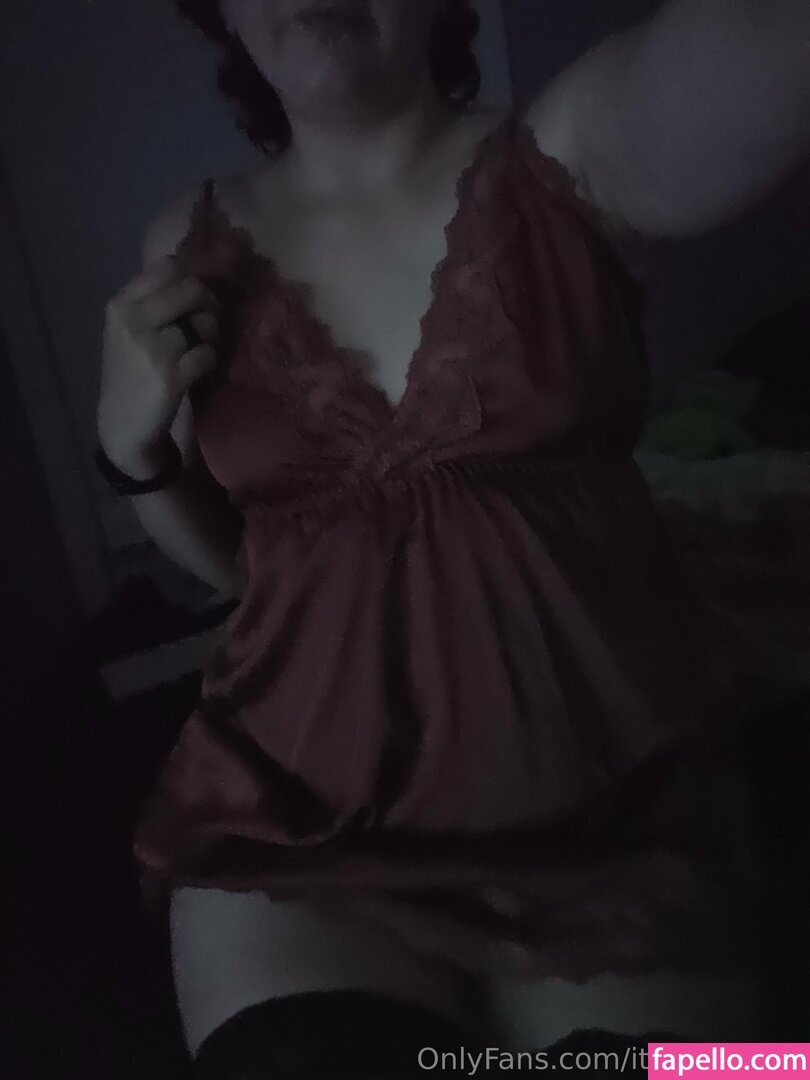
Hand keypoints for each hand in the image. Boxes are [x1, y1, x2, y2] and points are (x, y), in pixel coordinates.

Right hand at [97, 255, 219, 471]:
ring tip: (201, 346)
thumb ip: (153, 301)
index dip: (191, 276)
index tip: (197, 293)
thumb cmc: (130, 372)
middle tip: (211, 317)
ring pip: (203, 323)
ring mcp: (152, 349)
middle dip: (209, 303)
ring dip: (211, 334)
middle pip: (191, 289)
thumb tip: (195, 277)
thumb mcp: (127, 330)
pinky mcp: (171, 376)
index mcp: (121, 305)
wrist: (123, 425)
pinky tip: (200, 369)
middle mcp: (133, 321)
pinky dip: (210, 360)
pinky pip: (208, 354)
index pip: (166, 267)